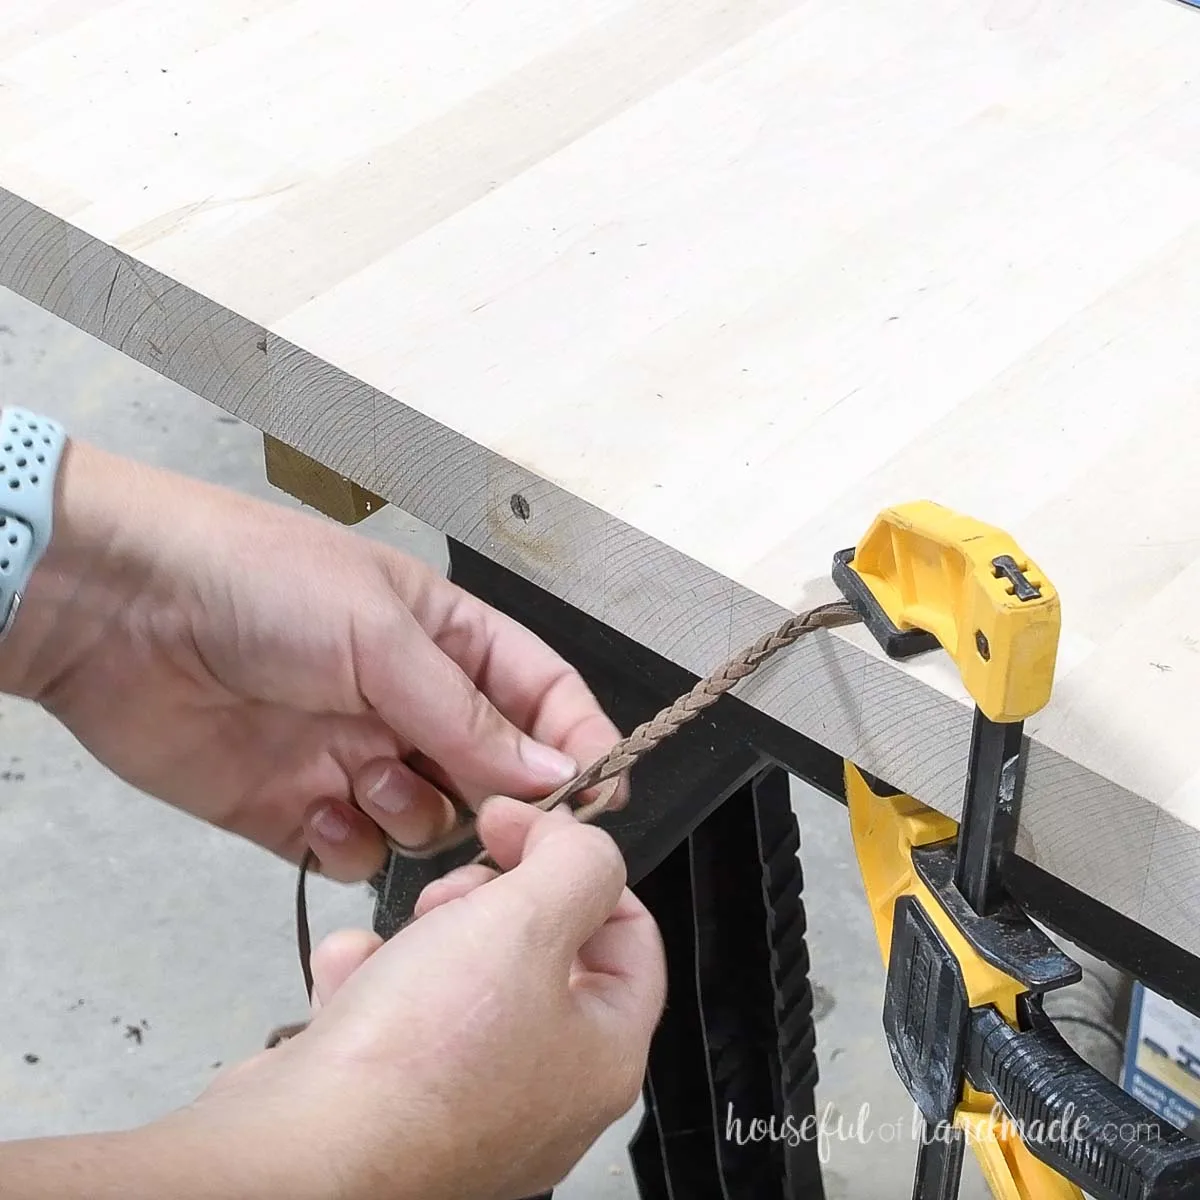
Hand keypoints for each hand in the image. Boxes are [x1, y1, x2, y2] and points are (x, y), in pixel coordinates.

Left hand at [2, 441, 623, 877]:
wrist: (117, 609)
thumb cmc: (257, 583)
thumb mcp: (380, 634)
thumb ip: (468, 715)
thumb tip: (554, 771)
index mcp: (446, 640)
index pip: (542, 696)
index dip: (577, 743)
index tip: (600, 800)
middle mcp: (409, 702)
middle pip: (494, 773)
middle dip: (497, 801)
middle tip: (487, 818)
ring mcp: (354, 756)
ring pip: (429, 823)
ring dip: (411, 815)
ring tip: (364, 779)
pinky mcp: (295, 806)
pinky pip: (354, 855)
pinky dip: (347, 844)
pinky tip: (314, 807)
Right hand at [186, 799, 665, 1198]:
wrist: (300, 1153)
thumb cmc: (424, 1052)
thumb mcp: (526, 920)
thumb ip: (578, 864)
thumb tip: (581, 842)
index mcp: (602, 1055)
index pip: (629, 933)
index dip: (576, 865)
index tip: (519, 826)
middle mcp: (544, 1092)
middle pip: (539, 950)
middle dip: (489, 901)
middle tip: (453, 892)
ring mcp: (467, 1106)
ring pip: (460, 975)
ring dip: (421, 938)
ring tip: (395, 945)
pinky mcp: (393, 1108)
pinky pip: (394, 1017)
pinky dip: (368, 985)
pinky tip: (347, 981)